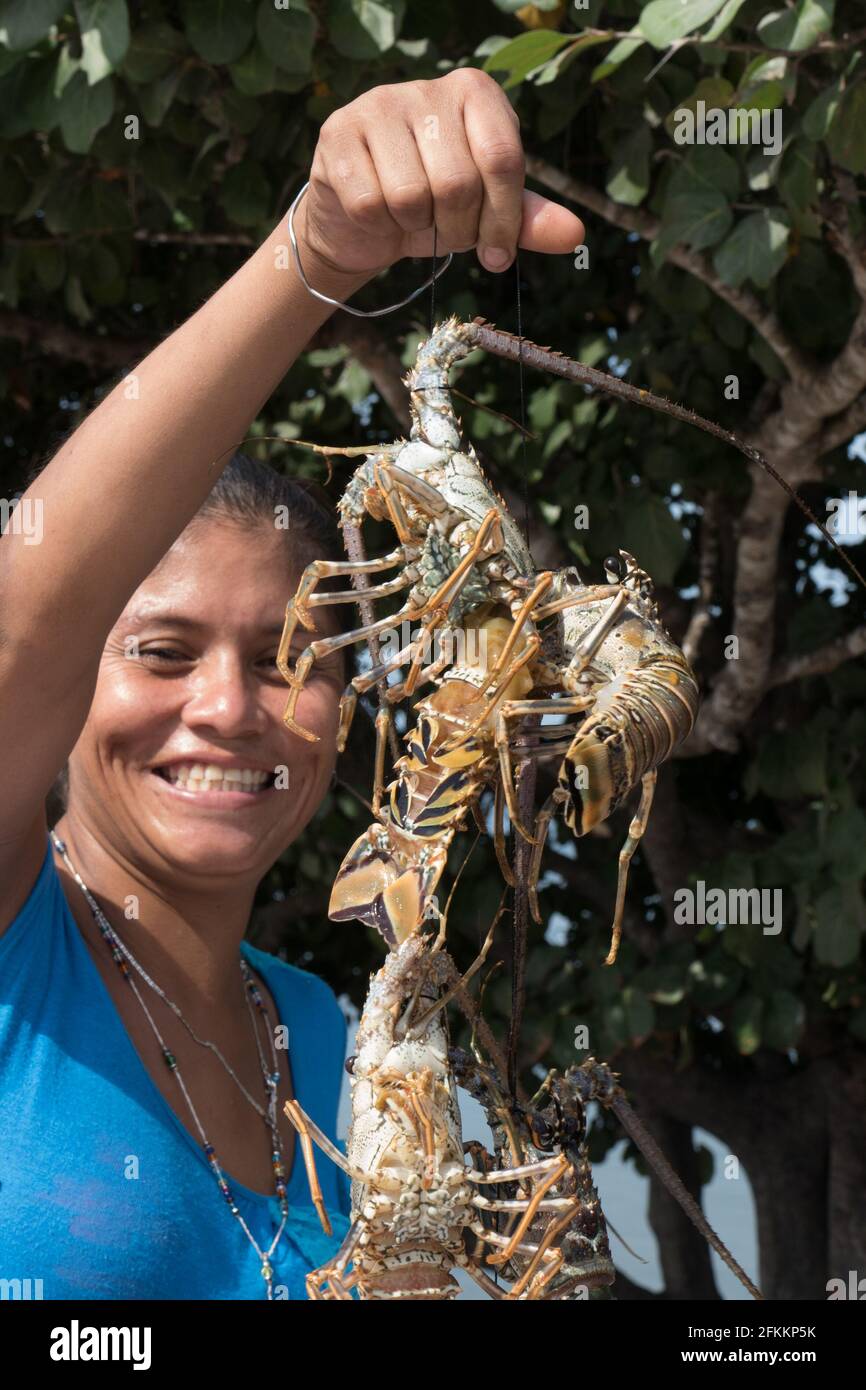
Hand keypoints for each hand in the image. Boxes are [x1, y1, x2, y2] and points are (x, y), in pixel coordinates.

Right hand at [293, 68, 584, 282]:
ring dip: (416, 228)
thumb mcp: (486, 213)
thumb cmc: (433, 208)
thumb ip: (527, 219)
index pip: (502, 159)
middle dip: (456, 229)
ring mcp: (377, 106)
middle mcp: (427, 88)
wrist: (361, 220)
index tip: (498, 256)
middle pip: (458, 182)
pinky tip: (378, 213)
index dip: (503, 220)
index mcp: (475, 93)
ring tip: (413, 220)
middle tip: (447, 235)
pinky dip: (379, 225)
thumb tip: (574, 235)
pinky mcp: (337, 134)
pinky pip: (369, 202)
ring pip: (411, 195)